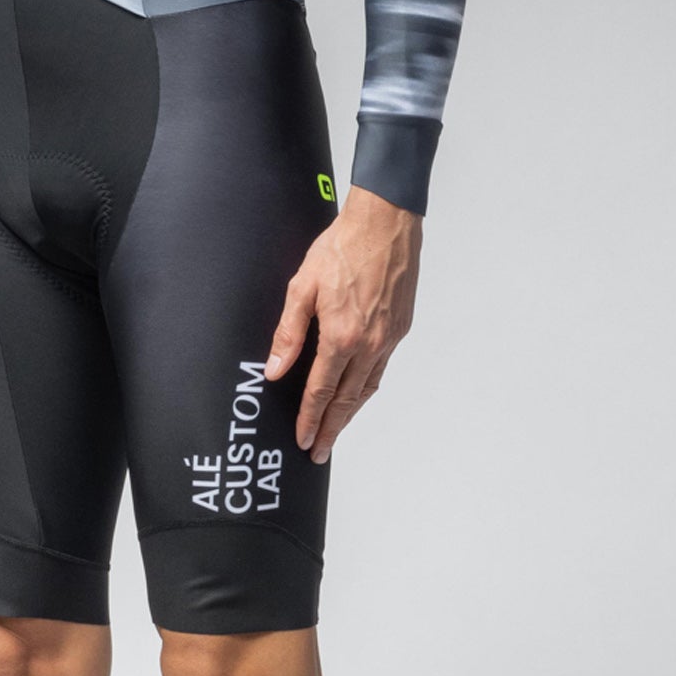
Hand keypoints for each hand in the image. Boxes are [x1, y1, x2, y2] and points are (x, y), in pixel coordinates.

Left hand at [262, 184, 422, 462]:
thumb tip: (275, 370)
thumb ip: (288, 332)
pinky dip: (367, 388)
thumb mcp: (303, 285)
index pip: (321, 390)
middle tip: (319, 451)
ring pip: (367, 388)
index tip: (302, 439)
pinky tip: (359, 392)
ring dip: (351, 413)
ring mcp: (388, 339)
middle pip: (347, 400)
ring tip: (336, 430)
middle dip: (331, 428)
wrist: (385, 223)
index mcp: (341, 337)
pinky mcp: (401, 328)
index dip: (309, 418)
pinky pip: (381, 369)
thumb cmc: (342, 248)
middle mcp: (368, 345)